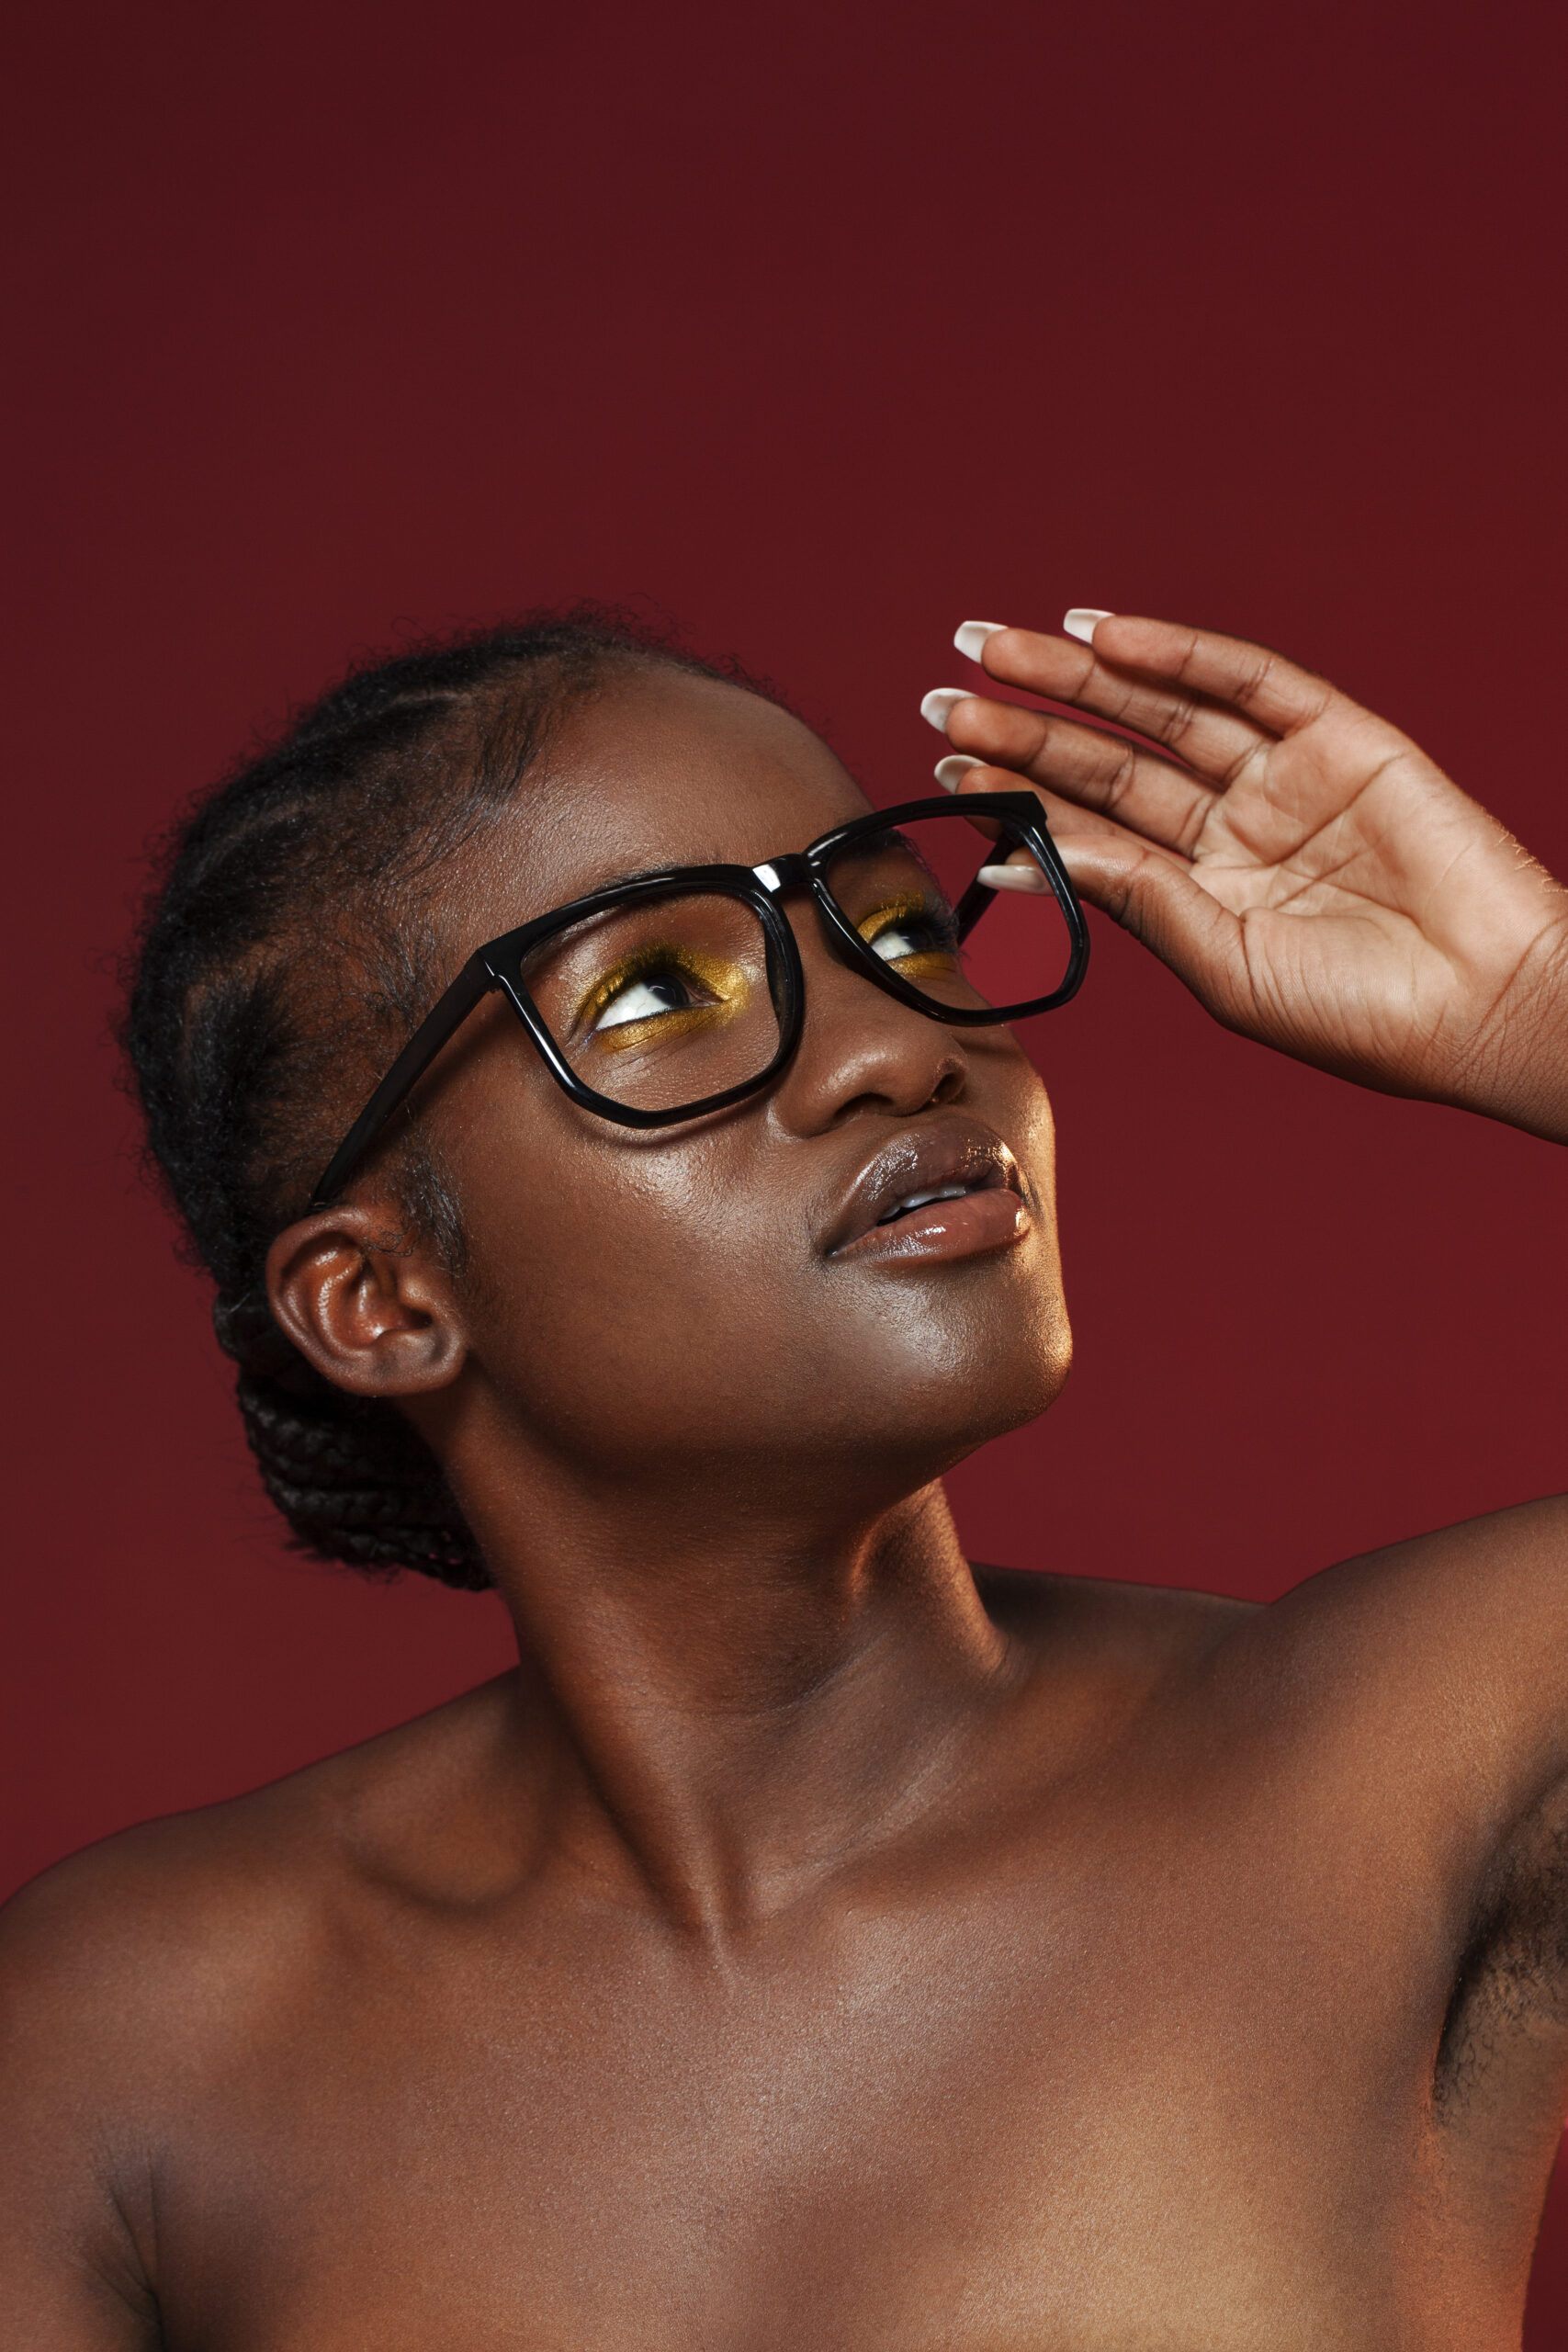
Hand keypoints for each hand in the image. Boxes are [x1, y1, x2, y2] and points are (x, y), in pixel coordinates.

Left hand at [933, 615, 1567, 1141]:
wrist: (1486, 1006)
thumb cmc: (1362, 1016)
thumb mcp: (1223, 963)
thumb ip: (1134, 897)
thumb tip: (1025, 853)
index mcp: (1200, 894)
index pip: (1091, 828)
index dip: (1020, 793)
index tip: (946, 763)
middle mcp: (1233, 828)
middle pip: (1111, 759)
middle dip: (1028, 723)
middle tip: (945, 694)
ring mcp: (1285, 779)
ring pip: (1164, 709)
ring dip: (1081, 676)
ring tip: (996, 650)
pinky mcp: (1342, 738)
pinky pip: (1248, 681)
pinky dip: (1179, 651)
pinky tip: (1105, 635)